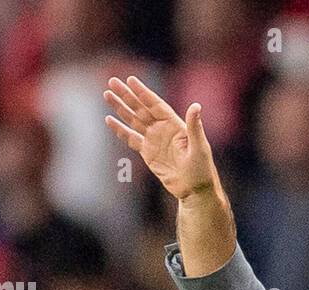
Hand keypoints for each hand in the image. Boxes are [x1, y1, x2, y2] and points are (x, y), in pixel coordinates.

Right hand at [103, 76, 216, 201]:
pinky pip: (131, 138)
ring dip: (120, 108)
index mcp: (175, 124)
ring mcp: (154, 140)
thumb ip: (194, 126)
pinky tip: (109, 120)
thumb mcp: (199, 147)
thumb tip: (196, 105)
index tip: (131, 80)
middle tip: (112, 81)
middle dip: (127, 95)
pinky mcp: (147, 153)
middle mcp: (163, 129)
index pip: (156, 104)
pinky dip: (120, 130)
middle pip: (141, 108)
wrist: (194, 191)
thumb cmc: (202, 169)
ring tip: (107, 95)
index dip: (143, 92)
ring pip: (133, 120)